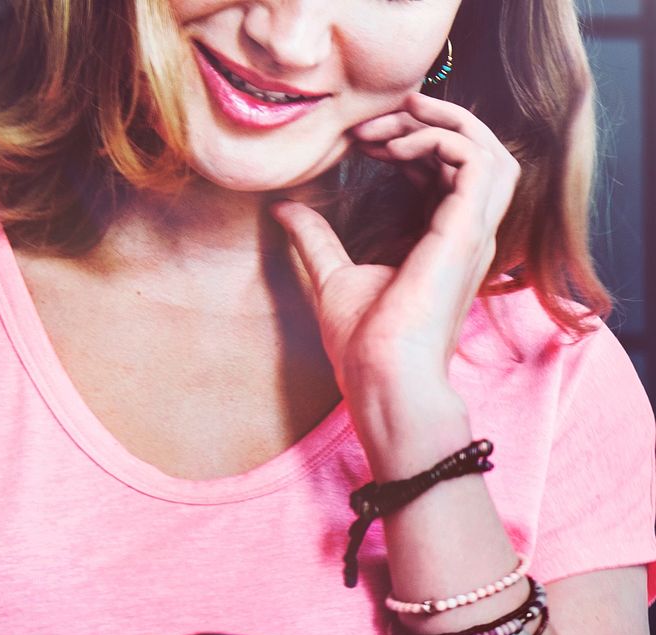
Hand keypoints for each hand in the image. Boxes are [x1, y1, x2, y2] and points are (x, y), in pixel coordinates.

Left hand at [271, 91, 520, 397]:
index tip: (362, 140)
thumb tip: (284, 208)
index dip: (411, 144)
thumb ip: (315, 238)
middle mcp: (465, 235)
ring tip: (395, 117)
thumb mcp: (331, 276)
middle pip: (474, 153)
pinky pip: (476, 160)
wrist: (380, 377)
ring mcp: (472, 233)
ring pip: (489, 150)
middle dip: (429, 123)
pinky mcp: (466, 232)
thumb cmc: (363, 345)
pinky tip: (394, 146)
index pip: (446, 173)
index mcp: (442, 243)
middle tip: (374, 119)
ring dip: (444, 122)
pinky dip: (441, 139)